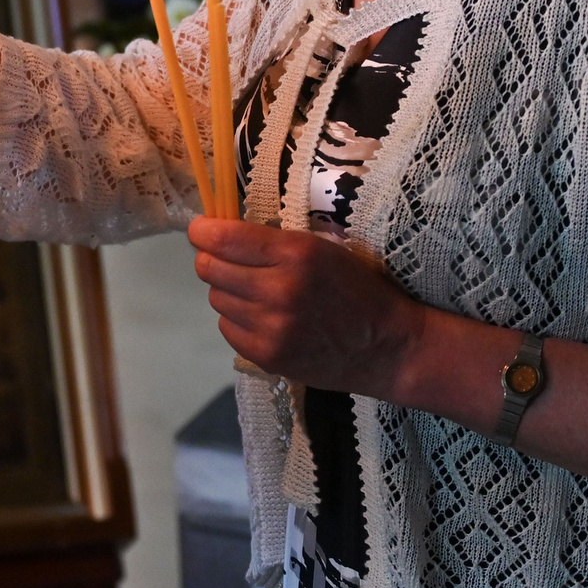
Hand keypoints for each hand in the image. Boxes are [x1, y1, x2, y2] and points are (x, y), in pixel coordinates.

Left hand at [190, 216, 427, 396]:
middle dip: (212, 259)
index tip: (201, 230)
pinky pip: (227, 328)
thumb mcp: (323, 249)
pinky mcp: (267, 356)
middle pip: (209, 269)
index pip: (224, 239)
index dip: (204, 231)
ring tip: (256, 292)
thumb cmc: (358, 289)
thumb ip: (274, 241)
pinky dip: (237, 320)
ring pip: (216, 298)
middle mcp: (279, 290)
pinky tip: (263, 318)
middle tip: (226, 259)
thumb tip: (221, 232)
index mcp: (297, 254)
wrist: (387, 346)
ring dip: (228, 291)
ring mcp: (271, 328)